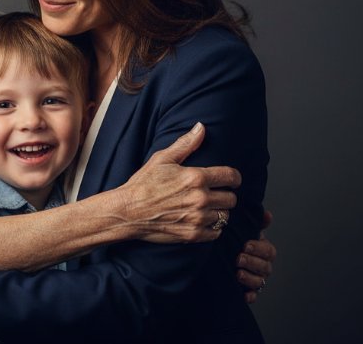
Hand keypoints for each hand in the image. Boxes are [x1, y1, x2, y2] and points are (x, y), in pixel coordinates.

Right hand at [118, 123, 240, 242]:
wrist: (128, 212)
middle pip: (231, 199)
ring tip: (207, 208)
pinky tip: (201, 221)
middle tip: (214, 194)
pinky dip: (212, 228)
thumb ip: (186, 143)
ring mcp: (197, 218)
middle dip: (225, 195)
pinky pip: (216, 233)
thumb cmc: (143, 184)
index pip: (231, 177)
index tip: (231, 180)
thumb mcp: (162, 159)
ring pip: (225, 216)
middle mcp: (200, 198)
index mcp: (196, 177)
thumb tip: (201, 127)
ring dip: (218, 212)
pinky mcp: (193, 235)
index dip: (234, 178)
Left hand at [238, 209, 276, 302]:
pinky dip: (250, 296)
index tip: (246, 245)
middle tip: (238, 258)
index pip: (268, 251)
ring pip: (259, 282)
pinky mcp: (248, 291)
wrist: (222, 256)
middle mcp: (262, 266)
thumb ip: (256, 223)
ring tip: (238, 273)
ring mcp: (256, 279)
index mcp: (264, 251)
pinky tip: (244, 295)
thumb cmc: (236, 242)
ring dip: (250, 278)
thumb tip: (267, 215)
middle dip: (252, 262)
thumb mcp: (244, 231)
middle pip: (265, 267)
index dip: (258, 249)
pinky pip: (253, 296)